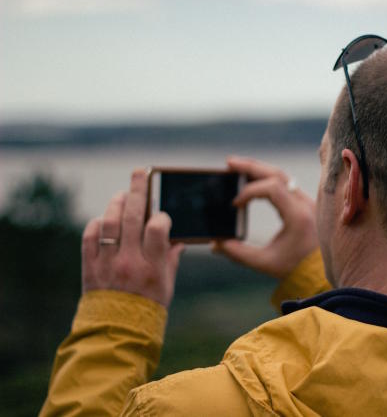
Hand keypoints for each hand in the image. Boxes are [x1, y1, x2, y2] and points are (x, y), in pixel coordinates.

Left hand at [81, 169, 183, 307]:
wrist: (117, 332)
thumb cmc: (148, 308)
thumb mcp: (167, 285)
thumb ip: (171, 259)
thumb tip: (177, 239)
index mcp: (152, 267)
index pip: (158, 228)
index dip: (161, 216)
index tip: (161, 216)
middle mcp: (129, 262)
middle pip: (131, 217)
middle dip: (137, 190)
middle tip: (140, 172)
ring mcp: (107, 263)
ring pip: (109, 222)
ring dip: (116, 204)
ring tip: (122, 195)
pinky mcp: (90, 267)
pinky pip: (90, 237)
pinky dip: (97, 224)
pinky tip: (105, 221)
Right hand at [213, 156, 317, 278]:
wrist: (320, 270)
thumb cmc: (295, 268)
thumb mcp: (265, 263)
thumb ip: (239, 254)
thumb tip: (215, 244)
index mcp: (298, 216)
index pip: (273, 188)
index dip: (250, 191)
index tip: (235, 204)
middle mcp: (305, 203)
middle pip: (277, 174)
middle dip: (252, 167)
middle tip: (229, 163)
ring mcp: (306, 201)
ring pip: (282, 175)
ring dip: (259, 169)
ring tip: (237, 166)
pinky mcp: (303, 202)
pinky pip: (285, 182)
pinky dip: (267, 178)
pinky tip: (252, 179)